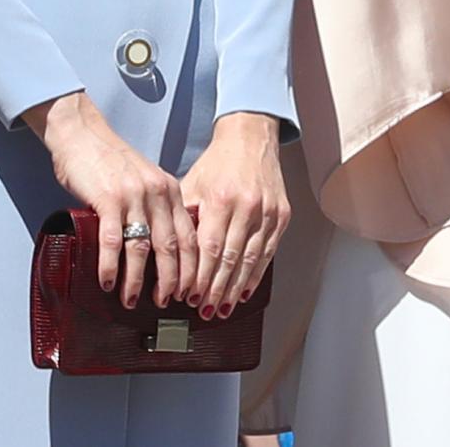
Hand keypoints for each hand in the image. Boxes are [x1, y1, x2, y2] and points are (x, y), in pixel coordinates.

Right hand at [23, 92, 197, 309]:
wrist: (81, 132)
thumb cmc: (109, 158)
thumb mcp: (145, 178)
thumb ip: (156, 206)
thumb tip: (160, 249)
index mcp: (169, 189)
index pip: (190, 237)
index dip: (191, 269)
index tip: (189, 291)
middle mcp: (156, 192)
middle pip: (170, 248)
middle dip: (170, 282)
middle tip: (165, 302)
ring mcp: (132, 196)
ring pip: (142, 249)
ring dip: (137, 281)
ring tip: (131, 300)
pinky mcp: (108, 199)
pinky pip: (113, 242)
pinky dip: (111, 266)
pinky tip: (108, 281)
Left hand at [179, 112, 290, 320]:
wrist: (251, 139)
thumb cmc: (217, 163)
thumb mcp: (193, 183)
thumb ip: (184, 216)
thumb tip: (168, 250)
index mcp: (220, 198)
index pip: (209, 247)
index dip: (199, 275)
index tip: (188, 295)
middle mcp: (246, 206)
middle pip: (230, 259)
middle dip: (215, 289)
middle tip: (204, 311)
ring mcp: (267, 212)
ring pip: (251, 260)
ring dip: (235, 289)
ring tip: (222, 309)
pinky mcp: (281, 216)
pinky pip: (268, 253)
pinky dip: (255, 275)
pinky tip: (244, 292)